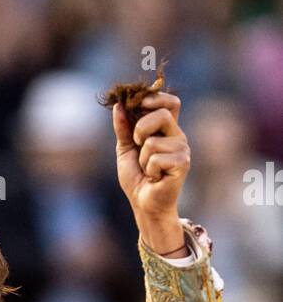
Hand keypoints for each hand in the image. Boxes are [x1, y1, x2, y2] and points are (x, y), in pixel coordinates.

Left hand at [112, 90, 190, 252]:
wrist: (143, 203)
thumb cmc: (137, 176)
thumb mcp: (125, 148)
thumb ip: (123, 127)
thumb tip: (118, 105)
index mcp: (166, 129)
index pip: (170, 102)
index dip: (155, 98)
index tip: (138, 104)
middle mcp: (178, 136)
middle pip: (163, 113)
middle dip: (141, 128)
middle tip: (138, 144)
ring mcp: (182, 149)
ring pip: (153, 141)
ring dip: (142, 158)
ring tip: (148, 169)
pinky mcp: (183, 164)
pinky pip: (156, 158)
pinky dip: (148, 169)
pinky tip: (155, 177)